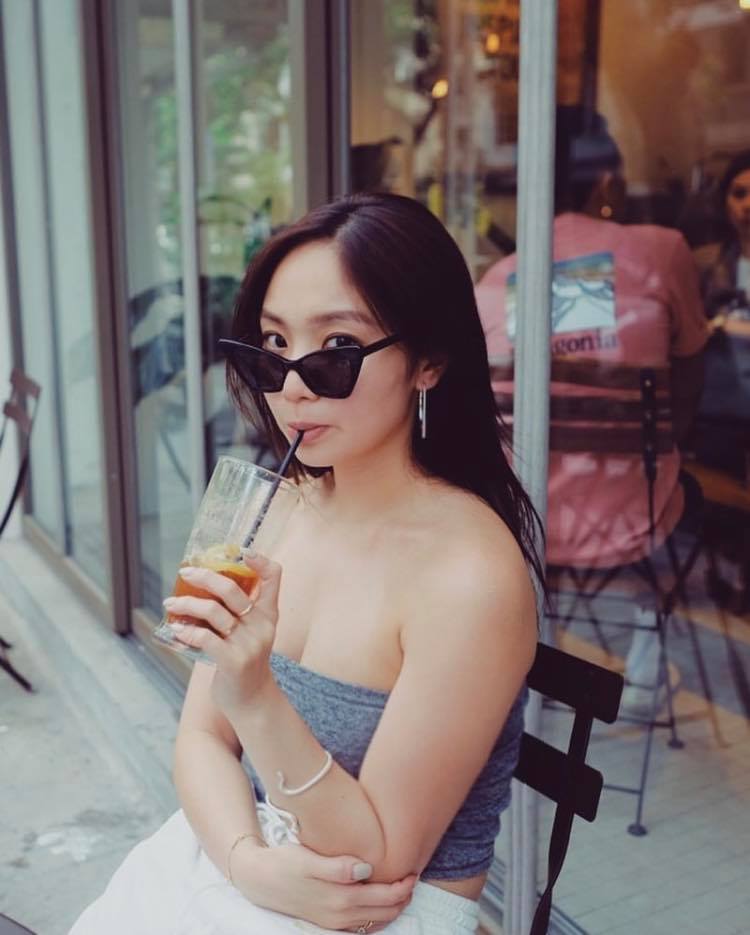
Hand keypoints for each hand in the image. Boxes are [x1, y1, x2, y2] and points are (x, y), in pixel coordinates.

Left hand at [164, 553, 281, 714]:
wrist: (251, 699)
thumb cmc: (244, 660)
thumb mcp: (250, 632)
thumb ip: (236, 611)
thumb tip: (201, 584)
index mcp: (268, 613)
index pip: (274, 577)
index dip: (261, 561)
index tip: (242, 552)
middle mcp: (261, 625)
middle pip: (232, 590)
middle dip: (205, 576)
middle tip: (185, 572)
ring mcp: (248, 643)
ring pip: (214, 612)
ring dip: (186, 604)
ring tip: (170, 604)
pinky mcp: (233, 661)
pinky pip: (206, 638)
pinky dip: (187, 631)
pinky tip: (176, 629)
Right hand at [233, 839, 416, 931]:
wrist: (259, 878)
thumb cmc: (285, 862)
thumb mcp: (308, 859)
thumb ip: (338, 867)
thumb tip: (367, 869)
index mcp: (339, 898)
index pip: (384, 898)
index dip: (403, 886)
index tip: (413, 870)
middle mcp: (339, 915)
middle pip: (384, 912)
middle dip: (402, 898)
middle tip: (413, 877)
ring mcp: (333, 922)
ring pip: (374, 922)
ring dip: (392, 908)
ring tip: (402, 889)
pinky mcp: (327, 921)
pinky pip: (361, 926)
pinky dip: (376, 916)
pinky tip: (378, 903)